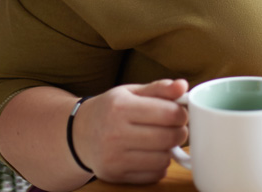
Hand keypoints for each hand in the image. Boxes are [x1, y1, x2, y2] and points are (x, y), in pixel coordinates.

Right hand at [73, 78, 190, 183]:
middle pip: (169, 137)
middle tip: (175, 128)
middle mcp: (114, 133)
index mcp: (120, 107)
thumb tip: (183, 86)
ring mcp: (113, 157)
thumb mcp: (131, 92)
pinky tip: (149, 155)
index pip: (169, 113)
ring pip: (163, 159)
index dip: (182, 114)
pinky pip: (154, 175)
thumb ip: (159, 88)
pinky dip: (159, 166)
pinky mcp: (114, 175)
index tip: (179, 114)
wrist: (78, 134)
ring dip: (168, 150)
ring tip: (160, 141)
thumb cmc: (111, 109)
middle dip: (180, 132)